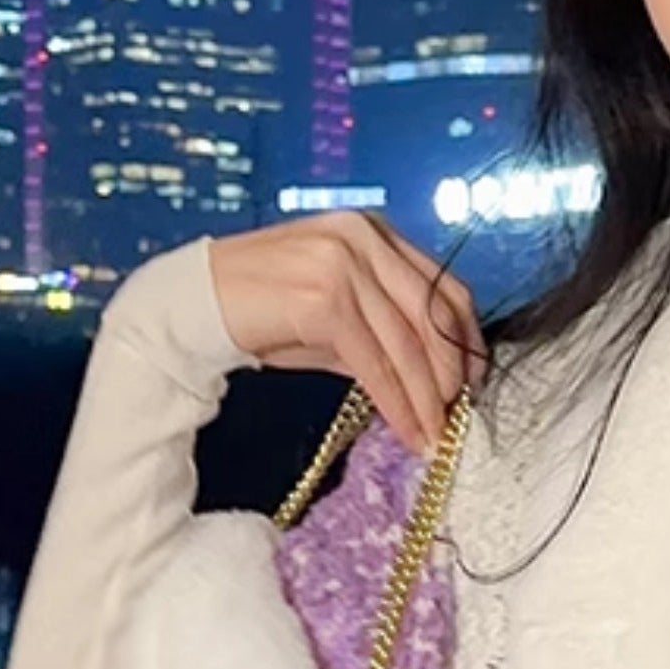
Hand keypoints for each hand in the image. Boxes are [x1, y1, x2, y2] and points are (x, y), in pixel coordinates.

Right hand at [207, 211, 486, 457]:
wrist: (195, 303)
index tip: (474, 384)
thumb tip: (433, 379)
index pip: (443, 288)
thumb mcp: (335, 313)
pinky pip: (377, 365)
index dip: (467, 342)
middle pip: (433, 318)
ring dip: (427, 401)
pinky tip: (408, 431)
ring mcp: (343, 264)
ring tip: (434, 437)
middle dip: (451, 378)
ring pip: (408, 346)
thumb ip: (383, 331)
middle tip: (456, 421)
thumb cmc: (265, 309)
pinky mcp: (324, 299)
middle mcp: (362, 238)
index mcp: (373, 231)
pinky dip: (398, 404)